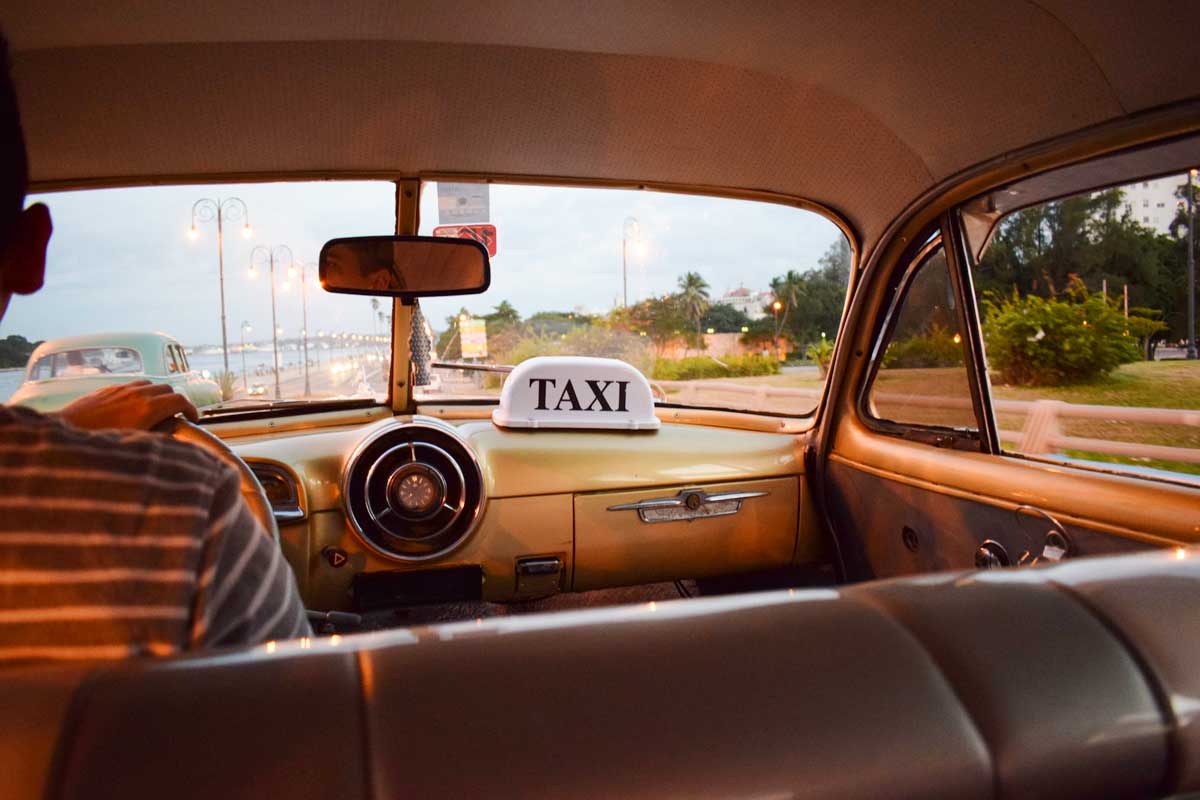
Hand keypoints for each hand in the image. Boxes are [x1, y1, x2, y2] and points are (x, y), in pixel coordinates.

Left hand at [53, 380, 198, 430]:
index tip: (192, 418)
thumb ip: (159, 434)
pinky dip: (140, 393)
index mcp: (149, 408)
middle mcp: (138, 394)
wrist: (66, 431)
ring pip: (149, 384)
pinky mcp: (108, 389)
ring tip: (153, 411)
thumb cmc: (101, 442)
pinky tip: (132, 408)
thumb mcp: (136, 442)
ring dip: (157, 395)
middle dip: (174, 401)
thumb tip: (172, 430)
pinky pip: (131, 385)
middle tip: (174, 416)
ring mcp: (122, 389)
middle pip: (167, 389)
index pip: (180, 400)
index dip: (190, 409)